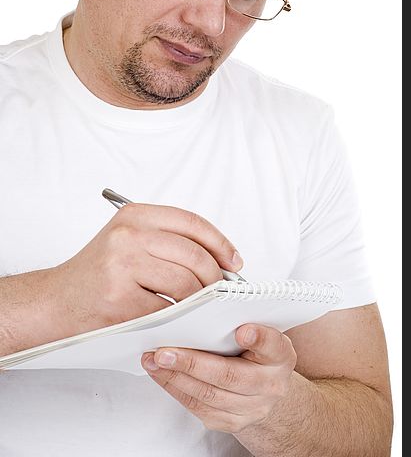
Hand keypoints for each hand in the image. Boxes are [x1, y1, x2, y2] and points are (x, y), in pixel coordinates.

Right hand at [50, 203, 241, 336]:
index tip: (233, 261)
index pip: (192, 223)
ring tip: (197, 305)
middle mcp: (129, 235)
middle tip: (219, 291)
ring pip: (186, 283)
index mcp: (135, 216)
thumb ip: (168, 241)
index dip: (220, 243)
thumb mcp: (129, 241)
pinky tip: (176, 318)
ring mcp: (123, 266)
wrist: (55, 302)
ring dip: (199, 300)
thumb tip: (219, 258)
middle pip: (194, 255)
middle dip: (215, 278)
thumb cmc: (97, 274)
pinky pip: (168, 309)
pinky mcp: (120, 299)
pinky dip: (179, 317)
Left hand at [141, 324, 297, 433]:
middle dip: (192, 363)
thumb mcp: (261, 329)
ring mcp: (252, 408)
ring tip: (153, 361)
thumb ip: (243, 316)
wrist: (268, 390)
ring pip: (208, 395)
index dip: (259, 338)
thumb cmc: (258, 351)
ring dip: (175, 377)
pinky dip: (176, 389)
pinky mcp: (232, 422)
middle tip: (164, 351)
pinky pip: (199, 408)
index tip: (242, 330)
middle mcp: (271, 384)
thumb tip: (210, 297)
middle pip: (229, 375)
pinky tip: (161, 374)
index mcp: (280, 354)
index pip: (272, 344)